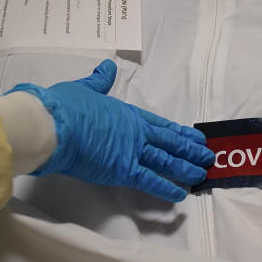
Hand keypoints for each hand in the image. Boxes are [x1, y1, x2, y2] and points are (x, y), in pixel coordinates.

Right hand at [8, 60, 214, 201]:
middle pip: (170, 142)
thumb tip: (106, 67)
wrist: (53, 123)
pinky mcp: (123, 170)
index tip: (194, 136)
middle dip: (190, 149)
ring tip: (202, 173)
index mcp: (127, 114)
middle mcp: (135, 132)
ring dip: (186, 167)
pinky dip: (166, 188)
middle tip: (208, 155)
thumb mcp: (84, 89)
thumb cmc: (64, 105)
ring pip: (166, 161)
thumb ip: (99, 81)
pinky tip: (180, 195)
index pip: (160, 125)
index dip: (178, 132)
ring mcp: (132, 151)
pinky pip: (150, 181)